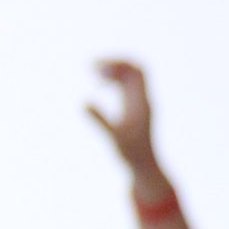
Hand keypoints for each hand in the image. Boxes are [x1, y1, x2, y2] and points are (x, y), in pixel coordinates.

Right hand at [87, 59, 163, 187]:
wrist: (144, 165)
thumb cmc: (130, 154)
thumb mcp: (113, 137)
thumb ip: (100, 120)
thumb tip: (84, 103)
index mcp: (142, 103)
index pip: (137, 72)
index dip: (119, 64)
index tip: (98, 68)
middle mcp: (143, 100)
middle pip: (134, 69)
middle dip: (115, 63)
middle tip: (93, 67)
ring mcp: (140, 103)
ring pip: (131, 76)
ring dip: (114, 70)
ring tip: (94, 72)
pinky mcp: (134, 107)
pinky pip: (127, 85)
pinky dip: (114, 79)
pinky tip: (100, 84)